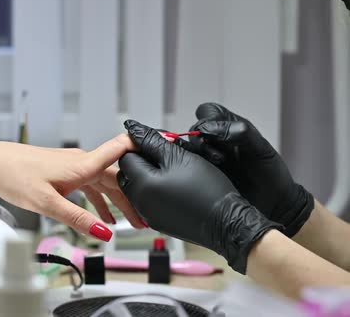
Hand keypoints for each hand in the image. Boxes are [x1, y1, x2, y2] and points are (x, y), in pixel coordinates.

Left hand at [0, 134, 145, 241]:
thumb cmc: (15, 176)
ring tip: (130, 223)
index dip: (143, 147)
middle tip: (147, 218)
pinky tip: (101, 218)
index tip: (166, 148)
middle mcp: (80, 161)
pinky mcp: (63, 171)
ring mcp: (72, 165)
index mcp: (82, 164)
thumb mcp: (47, 203)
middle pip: (117, 176)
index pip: (120, 150)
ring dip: (117, 202)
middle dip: (134, 196)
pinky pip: (89, 185)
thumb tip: (104, 233)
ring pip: (104, 182)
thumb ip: (77, 218)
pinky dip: (99, 201)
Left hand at [118, 122, 281, 272]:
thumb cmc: (208, 190)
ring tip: (172, 169)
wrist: (227, 222)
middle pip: (128, 172)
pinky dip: (155, 190)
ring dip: (149, 174)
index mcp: (141, 184)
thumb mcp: (179, 156)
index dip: (140, 145)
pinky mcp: (157, 221)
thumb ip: (152, 141)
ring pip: (136, 186)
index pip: (125, 156)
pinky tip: (174, 185)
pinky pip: (147, 200)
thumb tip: (133, 129)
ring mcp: (147, 214)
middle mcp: (139, 202)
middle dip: (142, 159)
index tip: (158, 143)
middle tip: (165, 155)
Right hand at [178, 103, 313, 236]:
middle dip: (202, 141)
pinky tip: (204, 178)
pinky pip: (184, 166)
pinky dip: (189, 169)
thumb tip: (213, 127)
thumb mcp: (261, 150)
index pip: (207, 111)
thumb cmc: (270, 175)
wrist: (273, 206)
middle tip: (219, 158)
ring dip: (197, 156)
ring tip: (216, 168)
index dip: (208, 119)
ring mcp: (205, 159)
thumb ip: (242, 133)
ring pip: (186, 148)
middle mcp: (214, 141)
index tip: (217, 133)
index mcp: (229, 127)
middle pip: (193, 131)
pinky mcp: (198, 176)